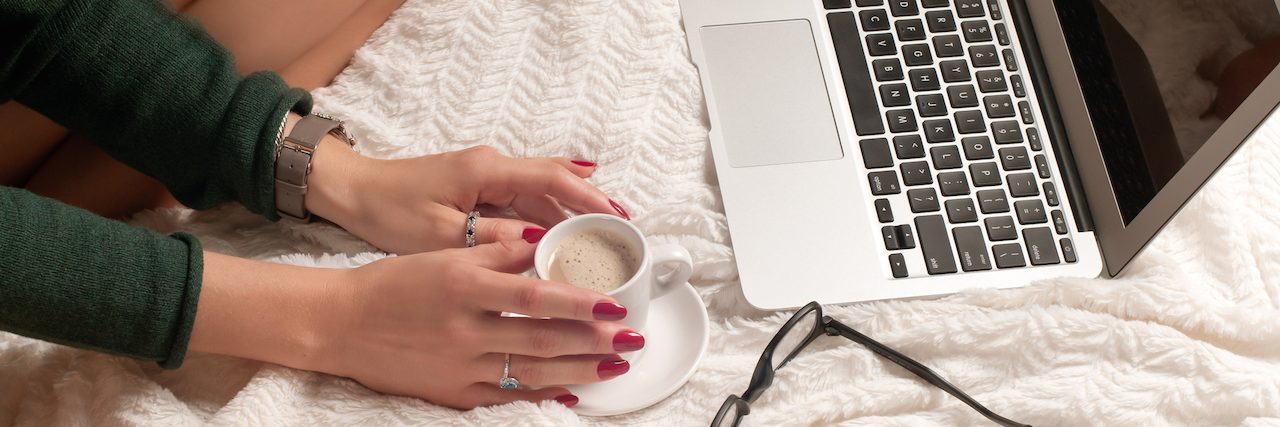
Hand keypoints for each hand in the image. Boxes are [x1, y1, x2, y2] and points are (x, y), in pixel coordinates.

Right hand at [189, 239, 643, 408]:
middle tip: (632, 340)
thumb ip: (497, 252)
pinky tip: (571, 392)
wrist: (341, 324)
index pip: (535, 296)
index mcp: (464, 286)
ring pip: (532, 371)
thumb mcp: (444, 255)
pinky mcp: (453, 392)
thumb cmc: (392, 283)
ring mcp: (461, 366)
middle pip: (543, 339)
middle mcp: (466, 330)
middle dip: (594, 342)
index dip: (579, 303)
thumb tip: (544, 245)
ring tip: (615, 367)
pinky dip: (541, 394)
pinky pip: (506, 396)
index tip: (614, 304)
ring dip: (580, 371)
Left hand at [305, 134, 628, 253]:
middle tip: (624, 230)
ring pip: (542, 189)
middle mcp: (491, 165)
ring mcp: (486, 174)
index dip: (588, 199)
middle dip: (592, 204)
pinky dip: (550, 211)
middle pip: (555, 181)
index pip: (551, 178)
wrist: (352, 190)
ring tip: (606, 234)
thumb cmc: (387, 209)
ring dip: (573, 209)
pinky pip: (525, 196)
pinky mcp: (478, 186)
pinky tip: (568, 227)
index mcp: (484, 171)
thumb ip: (490, 240)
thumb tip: (538, 243)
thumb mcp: (438, 234)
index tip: (617, 219)